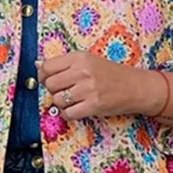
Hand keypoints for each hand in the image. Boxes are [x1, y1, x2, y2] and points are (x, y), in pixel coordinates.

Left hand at [36, 51, 155, 120]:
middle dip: (53, 91)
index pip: (47, 67)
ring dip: (61, 104)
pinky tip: (76, 109)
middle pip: (50, 85)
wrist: (136, 87)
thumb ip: (64, 64)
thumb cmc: (111, 74)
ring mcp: (89, 89)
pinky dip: (68, 114)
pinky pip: (68, 114)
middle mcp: (83, 71)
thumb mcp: (88, 61)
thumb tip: (37, 65)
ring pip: (57, 100)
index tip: (49, 80)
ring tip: (73, 100)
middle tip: (64, 91)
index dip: (43, 76)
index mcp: (80, 57)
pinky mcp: (94, 105)